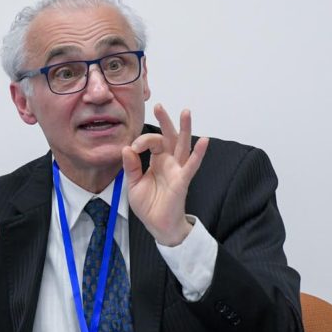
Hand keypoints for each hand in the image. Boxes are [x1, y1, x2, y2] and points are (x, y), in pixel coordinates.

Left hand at [122, 103, 209, 245]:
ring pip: (182, 145)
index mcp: (157, 161)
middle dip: (165, 121)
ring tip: (186, 112)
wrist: (158, 225)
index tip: (132, 149)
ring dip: (184, 129)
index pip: (152, 142)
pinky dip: (198, 154)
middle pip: (169, 137)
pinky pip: (191, 165)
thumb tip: (126, 148)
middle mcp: (169, 162)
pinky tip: (204, 141)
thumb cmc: (149, 205)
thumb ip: (131, 166)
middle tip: (159, 106)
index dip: (141, 141)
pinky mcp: (182, 181)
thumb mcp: (134, 184)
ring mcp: (177, 170)